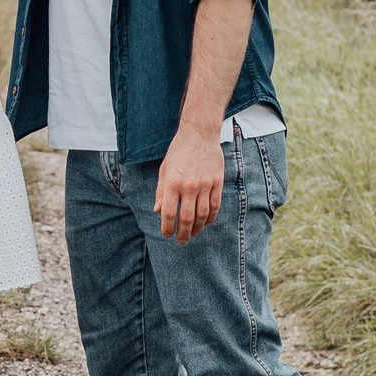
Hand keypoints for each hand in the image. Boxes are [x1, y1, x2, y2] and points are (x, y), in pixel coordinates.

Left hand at [154, 124, 223, 243]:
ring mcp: (205, 184)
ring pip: (203, 215)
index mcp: (172, 183)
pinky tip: (207, 223)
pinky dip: (211, 217)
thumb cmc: (178, 152)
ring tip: (194, 234)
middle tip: (181, 241)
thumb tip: (158, 211)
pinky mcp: (217, 182)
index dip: (168, 228)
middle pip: (187, 218)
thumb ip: (161, 191)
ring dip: (198, 228)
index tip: (167, 234)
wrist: (199, 134)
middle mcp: (189, 186)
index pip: (170, 213)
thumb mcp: (164, 170)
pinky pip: (215, 205)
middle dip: (183, 233)